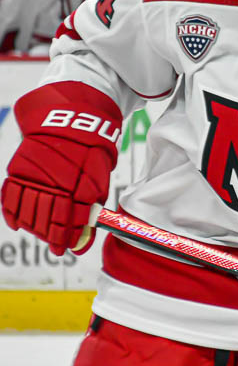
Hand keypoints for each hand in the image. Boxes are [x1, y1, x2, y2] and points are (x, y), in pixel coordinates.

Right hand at [1, 82, 121, 254]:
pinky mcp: (19, 168)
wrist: (70, 117)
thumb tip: (82, 238)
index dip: (65, 239)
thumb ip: (89, 208)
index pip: (68, 221)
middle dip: (50, 236)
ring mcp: (33, 175)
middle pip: (46, 220)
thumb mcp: (98, 178)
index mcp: (77, 185)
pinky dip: (12, 213)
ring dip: (34, 227)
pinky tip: (18, 224)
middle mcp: (53, 183)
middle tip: (54, 244)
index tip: (66, 249)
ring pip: (28, 211)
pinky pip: (11, 196)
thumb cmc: (90, 149)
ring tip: (40, 234)